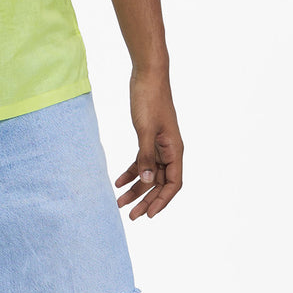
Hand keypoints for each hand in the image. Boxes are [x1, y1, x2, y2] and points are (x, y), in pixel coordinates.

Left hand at [114, 72, 183, 219]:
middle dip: (146, 200)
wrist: (147, 76)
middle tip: (131, 216)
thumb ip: (145, 156)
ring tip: (119, 202)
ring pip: (150, 174)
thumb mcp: (145, 130)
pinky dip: (131, 172)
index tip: (148, 214)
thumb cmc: (149, 99)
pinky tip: (117, 182)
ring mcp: (160, 145)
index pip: (173, 183)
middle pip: (160, 183)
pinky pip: (142, 162)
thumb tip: (147, 181)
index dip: (162, 201)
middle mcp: (170, 150)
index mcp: (175, 149)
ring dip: (136, 189)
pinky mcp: (149, 139)